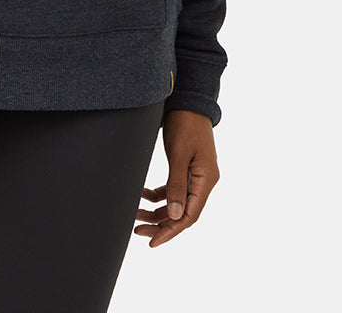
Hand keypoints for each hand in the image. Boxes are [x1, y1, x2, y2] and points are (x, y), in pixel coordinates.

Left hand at [134, 109, 218, 246]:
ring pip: (176, 203)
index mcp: (206, 180)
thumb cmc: (185, 123)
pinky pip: (173, 189)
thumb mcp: (178, 154)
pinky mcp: (186, 168)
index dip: (171, 231)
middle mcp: (203, 181)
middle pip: (183, 213)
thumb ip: (176, 184)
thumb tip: (176, 215)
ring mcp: (195, 175)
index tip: (152, 241)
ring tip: (135, 213)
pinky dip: (159, 195)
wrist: (188, 100)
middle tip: (138, 229)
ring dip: (157, 210)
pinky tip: (143, 194)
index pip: (189, 216)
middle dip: (160, 223)